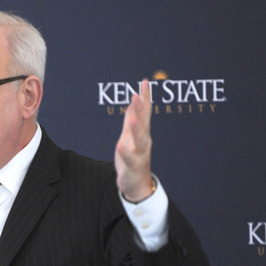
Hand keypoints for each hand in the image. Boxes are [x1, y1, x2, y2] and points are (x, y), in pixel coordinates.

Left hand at [115, 79, 153, 202]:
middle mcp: (143, 142)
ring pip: (139, 140)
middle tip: (137, 94)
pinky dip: (125, 152)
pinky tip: (120, 145)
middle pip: (144, 123)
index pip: (145, 112)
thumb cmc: (133, 158)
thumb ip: (132, 119)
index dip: (145, 97)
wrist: (136, 184)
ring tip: (133, 118)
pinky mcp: (132, 167)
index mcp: (142, 133)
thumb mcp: (130, 136)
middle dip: (141, 109)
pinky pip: (129, 159)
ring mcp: (139, 154)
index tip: (145, 81)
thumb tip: (133, 102)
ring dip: (136, 129)